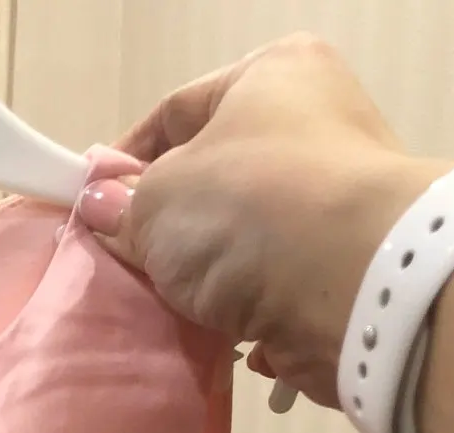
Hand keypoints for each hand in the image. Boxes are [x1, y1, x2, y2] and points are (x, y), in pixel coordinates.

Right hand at [78, 35, 444, 407]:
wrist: (359, 284)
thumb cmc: (252, 210)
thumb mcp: (159, 201)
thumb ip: (124, 208)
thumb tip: (102, 208)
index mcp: (273, 75)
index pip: (177, 111)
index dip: (126, 161)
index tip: (94, 209)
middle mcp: (317, 124)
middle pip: (217, 179)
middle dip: (170, 229)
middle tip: (130, 265)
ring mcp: (339, 200)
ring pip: (248, 241)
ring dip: (210, 278)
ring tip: (174, 308)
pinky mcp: (350, 268)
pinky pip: (282, 290)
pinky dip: (252, 315)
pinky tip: (228, 336)